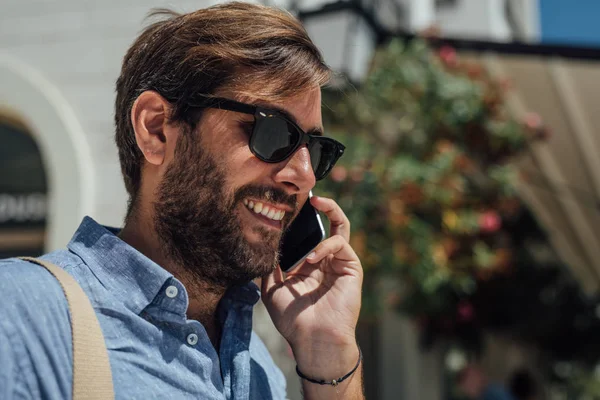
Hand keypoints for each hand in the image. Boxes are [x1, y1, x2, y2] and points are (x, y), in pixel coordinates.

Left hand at [261, 195, 362, 376]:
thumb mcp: (271, 288)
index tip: (289, 205)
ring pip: (340, 227)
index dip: (300, 220)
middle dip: (323, 206)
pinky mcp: (351, 267)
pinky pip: (340, 244)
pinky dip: (325, 246)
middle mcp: (325, 260)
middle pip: (329, 224)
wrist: (313, 338)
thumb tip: (267, 241)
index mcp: (308, 264)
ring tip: (315, 207)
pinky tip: (312, 259)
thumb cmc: (292, 318)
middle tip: (311, 195)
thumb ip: (270, 264)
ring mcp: (339, 263)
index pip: (307, 234)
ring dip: (327, 215)